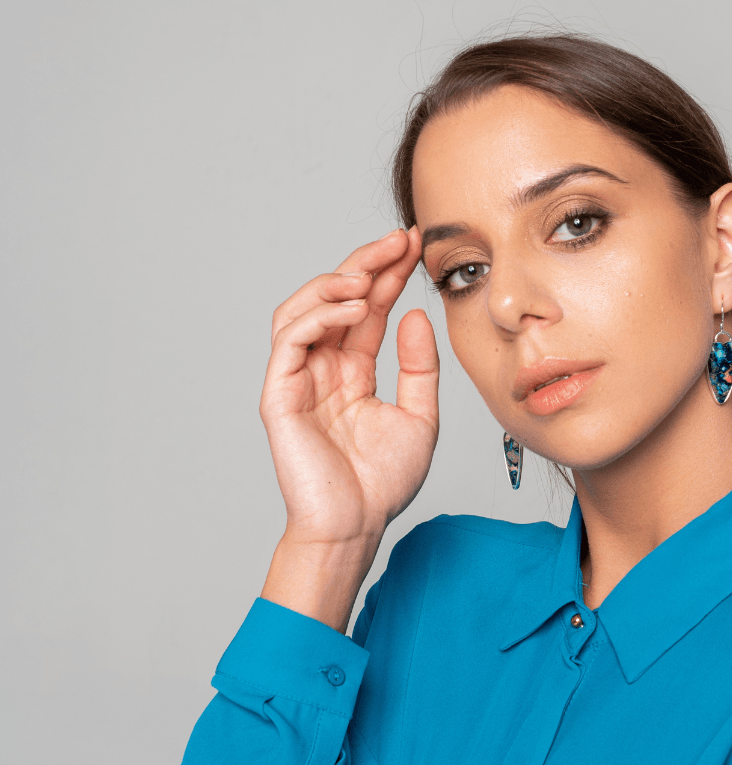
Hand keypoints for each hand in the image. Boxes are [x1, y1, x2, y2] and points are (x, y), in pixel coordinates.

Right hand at [258, 228, 437, 627]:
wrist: (356, 525)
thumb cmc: (383, 482)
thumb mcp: (419, 417)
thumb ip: (418, 368)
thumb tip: (416, 317)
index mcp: (352, 372)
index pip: (368, 311)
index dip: (389, 275)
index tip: (417, 246)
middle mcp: (323, 369)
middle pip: (336, 300)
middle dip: (366, 264)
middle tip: (400, 239)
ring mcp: (298, 379)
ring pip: (303, 309)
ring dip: (336, 283)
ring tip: (372, 273)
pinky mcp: (280, 394)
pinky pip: (291, 340)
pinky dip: (319, 317)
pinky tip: (353, 310)